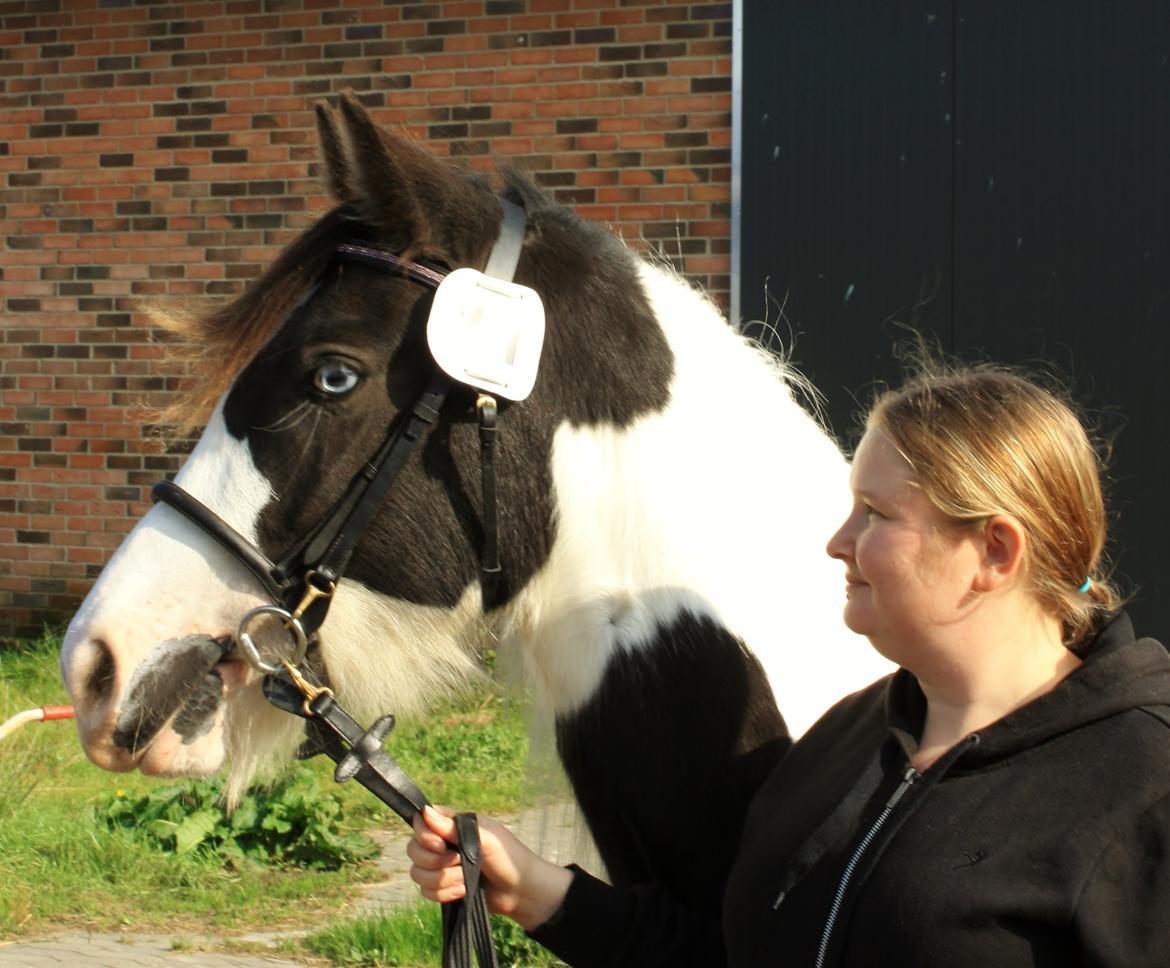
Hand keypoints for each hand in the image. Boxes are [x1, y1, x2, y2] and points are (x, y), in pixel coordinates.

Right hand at [408, 805, 573, 931]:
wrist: (520, 891)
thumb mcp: (485, 837)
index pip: (420, 823)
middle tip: (459, 862)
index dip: (425, 836)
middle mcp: (442, 844)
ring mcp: (441, 867)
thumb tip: (426, 811)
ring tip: (465, 880)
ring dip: (443, 880)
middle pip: (413, 850)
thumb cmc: (508, 856)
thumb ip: (454, 827)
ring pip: (418, 874)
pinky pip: (425, 892)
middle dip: (435, 862)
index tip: (442, 845)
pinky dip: (444, 894)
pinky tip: (463, 891)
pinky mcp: (443, 888)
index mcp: (451, 825)